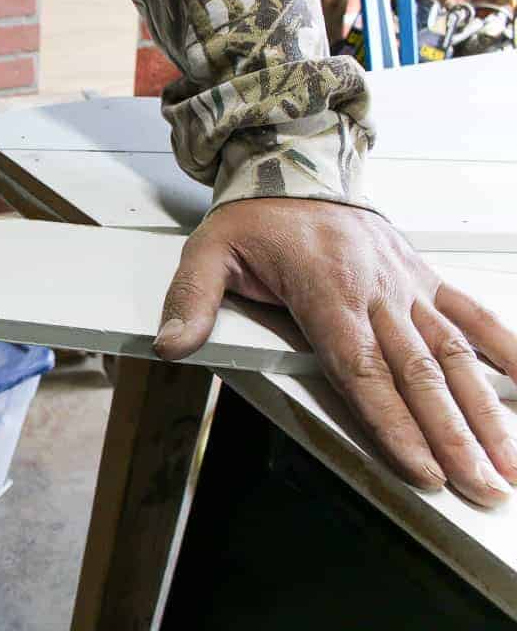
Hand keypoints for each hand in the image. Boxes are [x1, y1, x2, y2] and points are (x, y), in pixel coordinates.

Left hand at [155, 198, 516, 506]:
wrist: (294, 164)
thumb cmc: (254, 218)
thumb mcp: (208, 253)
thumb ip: (190, 301)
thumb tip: (169, 345)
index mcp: (325, 291)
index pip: (362, 369)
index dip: (393, 423)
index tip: (420, 468)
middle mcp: (375, 291)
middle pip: (418, 373)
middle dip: (451, 435)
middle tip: (478, 486)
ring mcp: (405, 284)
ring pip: (454, 353)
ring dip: (485, 409)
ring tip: (508, 462)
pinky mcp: (422, 277)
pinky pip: (472, 315)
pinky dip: (507, 349)